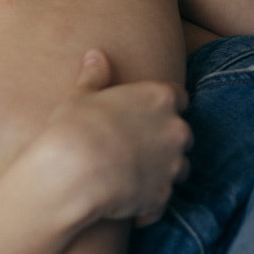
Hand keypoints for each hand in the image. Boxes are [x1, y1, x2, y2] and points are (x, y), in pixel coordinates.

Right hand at [38, 50, 191, 227]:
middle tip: (129, 141)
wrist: (74, 172)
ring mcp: (173, 165)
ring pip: (176, 166)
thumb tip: (96, 55)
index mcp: (159, 98)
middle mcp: (176, 130)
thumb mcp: (79, 94)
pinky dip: (146, 198)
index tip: (141, 111)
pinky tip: (121, 196)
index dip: (159, 104)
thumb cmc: (75, 126)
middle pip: (180, 132)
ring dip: (158, 167)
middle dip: (161, 137)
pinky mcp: (164, 196)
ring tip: (125, 170)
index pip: (178, 96)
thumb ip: (94, 75)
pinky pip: (159, 197)